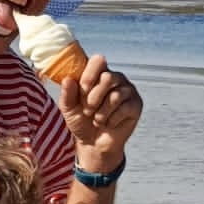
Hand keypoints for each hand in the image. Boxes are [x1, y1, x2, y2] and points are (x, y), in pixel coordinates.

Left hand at [60, 54, 142, 169]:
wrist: (93, 143)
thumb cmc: (81, 121)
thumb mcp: (69, 108)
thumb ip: (67, 94)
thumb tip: (68, 79)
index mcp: (98, 74)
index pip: (98, 61)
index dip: (90, 75)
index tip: (83, 90)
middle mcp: (115, 78)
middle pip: (108, 77)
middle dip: (94, 97)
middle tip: (88, 111)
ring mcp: (127, 91)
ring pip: (116, 96)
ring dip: (102, 113)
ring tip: (97, 120)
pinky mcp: (136, 104)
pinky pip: (125, 109)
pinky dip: (112, 120)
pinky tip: (109, 124)